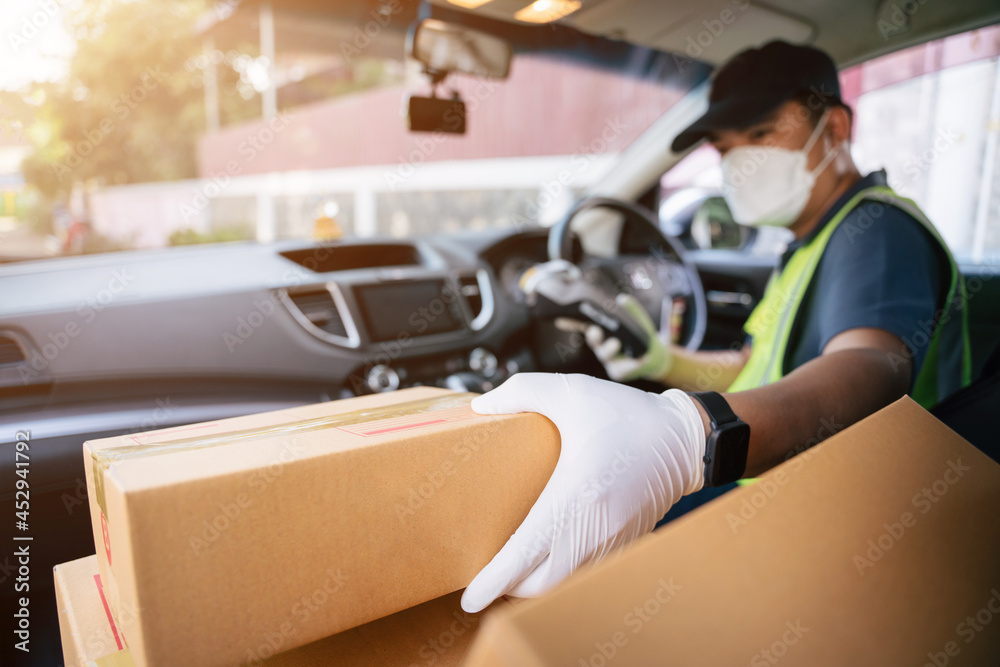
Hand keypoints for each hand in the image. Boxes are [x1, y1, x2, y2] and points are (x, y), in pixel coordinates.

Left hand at [460, 373, 705, 612]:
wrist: (685, 438)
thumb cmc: (628, 415)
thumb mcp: (571, 391)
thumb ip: (521, 392)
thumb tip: (481, 406)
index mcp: (575, 495)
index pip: (526, 554)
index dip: (495, 580)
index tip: (470, 598)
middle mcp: (594, 528)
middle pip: (541, 584)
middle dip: (510, 587)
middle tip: (486, 574)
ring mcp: (613, 541)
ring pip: (565, 583)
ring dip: (537, 582)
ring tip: (513, 566)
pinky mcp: (625, 543)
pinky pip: (586, 571)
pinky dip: (563, 571)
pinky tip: (550, 553)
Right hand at [575, 294, 673, 381]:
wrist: (652, 354)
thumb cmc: (639, 335)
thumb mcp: (638, 319)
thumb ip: (632, 308)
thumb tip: (622, 298)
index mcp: (602, 331)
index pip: (584, 325)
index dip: (572, 323)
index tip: (560, 321)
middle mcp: (601, 346)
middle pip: (593, 341)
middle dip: (592, 336)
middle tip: (595, 330)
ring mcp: (609, 360)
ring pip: (605, 355)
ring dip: (609, 349)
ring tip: (616, 343)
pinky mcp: (618, 372)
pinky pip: (622, 369)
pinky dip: (631, 364)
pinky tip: (640, 359)